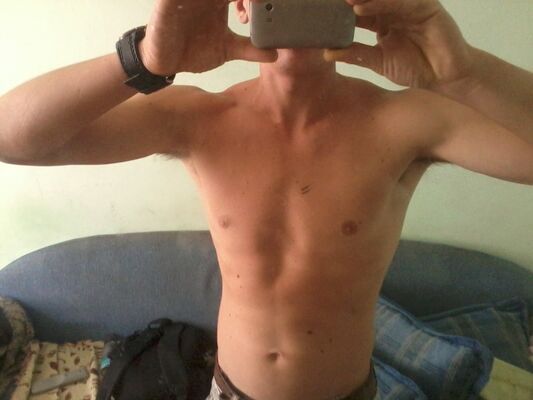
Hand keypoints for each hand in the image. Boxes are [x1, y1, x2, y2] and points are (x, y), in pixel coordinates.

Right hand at [139, 0, 277, 75]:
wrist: (164, 62)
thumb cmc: (193, 50)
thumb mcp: (226, 49)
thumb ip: (249, 49)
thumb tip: (275, 54)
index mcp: (220, 0)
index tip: (251, 16)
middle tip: (245, 11)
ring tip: (235, 8)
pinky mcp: (170, 2)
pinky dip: (190, 0)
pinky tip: (212, 6)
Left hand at [323, 0, 473, 88]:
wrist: (444, 78)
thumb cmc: (414, 67)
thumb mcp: (377, 61)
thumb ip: (355, 54)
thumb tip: (327, 53)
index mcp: (381, 21)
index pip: (356, 11)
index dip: (338, 10)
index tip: (316, 12)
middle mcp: (393, 10)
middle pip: (367, 0)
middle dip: (347, 0)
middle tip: (322, 2)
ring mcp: (409, 7)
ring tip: (341, 1)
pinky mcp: (426, 7)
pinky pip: (402, 2)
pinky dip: (382, 2)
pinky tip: (361, 6)